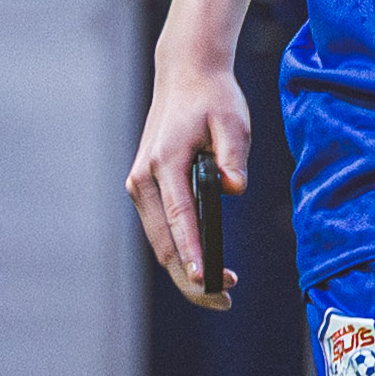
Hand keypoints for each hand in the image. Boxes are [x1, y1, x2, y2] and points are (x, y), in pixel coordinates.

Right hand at [126, 58, 249, 307]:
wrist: (185, 76)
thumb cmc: (213, 99)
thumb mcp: (232, 121)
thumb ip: (232, 156)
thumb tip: (233, 189)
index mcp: (164, 163)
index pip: (180, 219)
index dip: (194, 254)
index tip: (207, 281)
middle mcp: (144, 179)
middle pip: (164, 244)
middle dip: (192, 277)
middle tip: (226, 299)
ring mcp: (140, 185)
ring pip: (160, 242)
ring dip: (187, 270)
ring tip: (222, 290)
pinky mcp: (146, 188)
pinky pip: (161, 230)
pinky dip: (180, 252)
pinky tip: (205, 267)